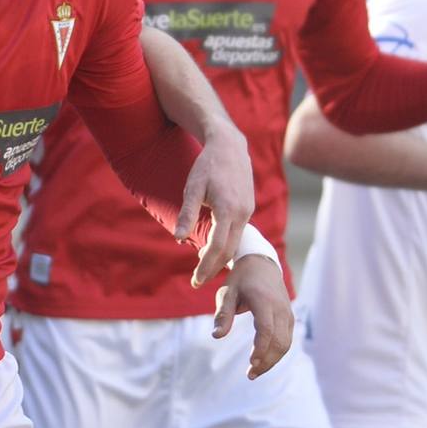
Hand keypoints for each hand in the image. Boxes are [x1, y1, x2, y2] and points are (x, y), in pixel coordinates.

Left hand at [177, 125, 254, 287]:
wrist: (229, 146)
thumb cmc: (207, 166)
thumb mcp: (192, 188)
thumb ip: (186, 214)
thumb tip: (178, 240)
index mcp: (227, 210)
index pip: (218, 247)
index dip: (206, 267)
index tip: (195, 281)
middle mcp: (242, 213)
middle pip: (229, 250)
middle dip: (214, 268)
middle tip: (197, 281)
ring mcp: (248, 210)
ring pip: (236, 242)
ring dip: (221, 257)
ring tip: (204, 268)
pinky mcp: (248, 207)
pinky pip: (238, 232)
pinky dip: (227, 243)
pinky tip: (214, 247)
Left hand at [212, 254, 292, 379]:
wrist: (261, 263)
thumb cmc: (240, 279)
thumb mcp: (227, 292)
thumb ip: (223, 314)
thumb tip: (216, 336)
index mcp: (263, 300)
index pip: (266, 329)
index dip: (260, 348)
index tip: (251, 363)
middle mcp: (279, 307)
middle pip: (279, 341)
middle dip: (266, 361)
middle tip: (250, 374)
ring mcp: (287, 313)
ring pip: (286, 343)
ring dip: (272, 360)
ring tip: (255, 372)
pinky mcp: (289, 317)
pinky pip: (287, 339)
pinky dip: (277, 353)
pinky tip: (264, 361)